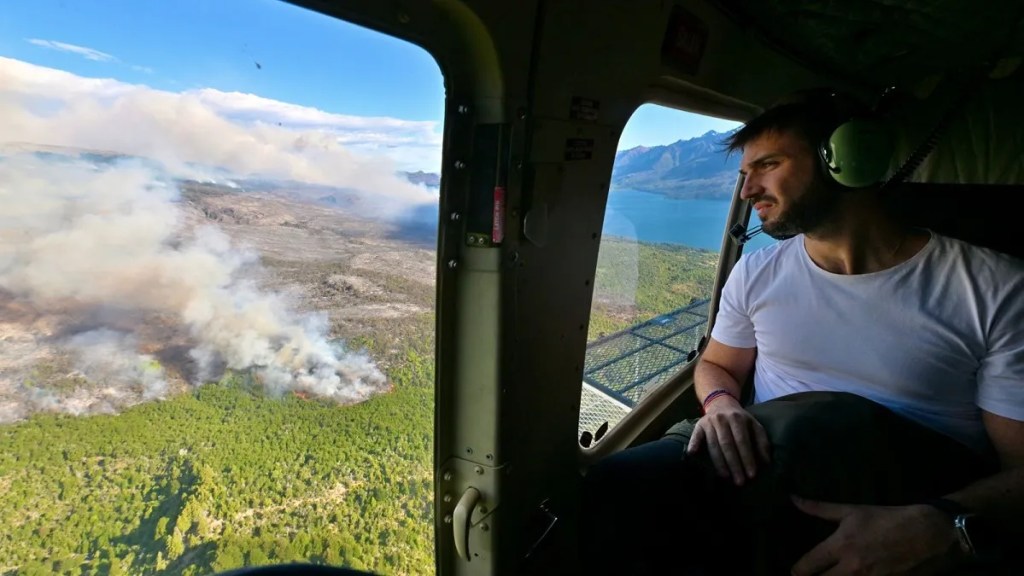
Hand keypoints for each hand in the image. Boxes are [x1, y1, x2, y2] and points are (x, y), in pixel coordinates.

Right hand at [686, 395, 770, 484]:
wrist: (721, 403)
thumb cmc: (740, 419)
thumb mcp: (754, 425)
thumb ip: (762, 442)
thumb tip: (766, 462)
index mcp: (738, 418)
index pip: (742, 441)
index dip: (747, 458)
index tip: (751, 475)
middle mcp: (722, 419)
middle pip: (727, 444)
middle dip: (734, 464)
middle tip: (740, 481)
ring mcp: (709, 422)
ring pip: (713, 444)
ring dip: (719, 463)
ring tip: (725, 477)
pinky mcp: (699, 425)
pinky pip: (695, 435)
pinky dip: (693, 444)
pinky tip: (692, 454)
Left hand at [791, 497, 958, 575]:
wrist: (929, 534)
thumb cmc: (887, 519)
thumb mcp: (852, 511)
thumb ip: (819, 508)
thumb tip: (793, 498)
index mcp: (840, 547)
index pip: (807, 566)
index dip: (797, 570)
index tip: (796, 571)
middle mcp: (852, 569)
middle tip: (814, 575)